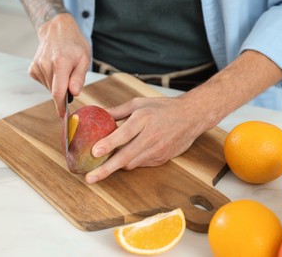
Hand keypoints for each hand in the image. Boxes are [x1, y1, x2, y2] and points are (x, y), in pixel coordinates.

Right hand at [29, 13, 90, 117]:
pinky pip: (44, 83)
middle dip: (64, 93)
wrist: (57, 30)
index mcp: (60, 63)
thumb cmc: (74, 44)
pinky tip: (54, 68)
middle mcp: (45, 65)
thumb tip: (74, 93)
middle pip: (54, 92)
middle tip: (70, 80)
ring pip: (49, 88)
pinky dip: (50, 80)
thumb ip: (78, 78)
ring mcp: (37, 67)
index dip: (60, 107)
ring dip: (57, 85)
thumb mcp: (84, 59)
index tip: (63, 117)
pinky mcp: (32, 69)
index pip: (58, 92)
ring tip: (63, 70)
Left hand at [85, 96, 208, 183]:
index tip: (94, 152)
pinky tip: (121, 160)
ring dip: (115, 166)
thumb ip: (118, 111)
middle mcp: (151, 136)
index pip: (124, 134)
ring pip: (131, 163)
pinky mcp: (161, 159)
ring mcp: (157, 150)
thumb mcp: (139, 103)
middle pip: (125, 156)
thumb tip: (98, 114)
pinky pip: (140, 164)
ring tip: (100, 169)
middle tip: (90, 178)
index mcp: (144, 119)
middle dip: (106, 169)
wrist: (191, 117)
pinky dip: (129, 163)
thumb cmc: (164, 108)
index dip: (108, 144)